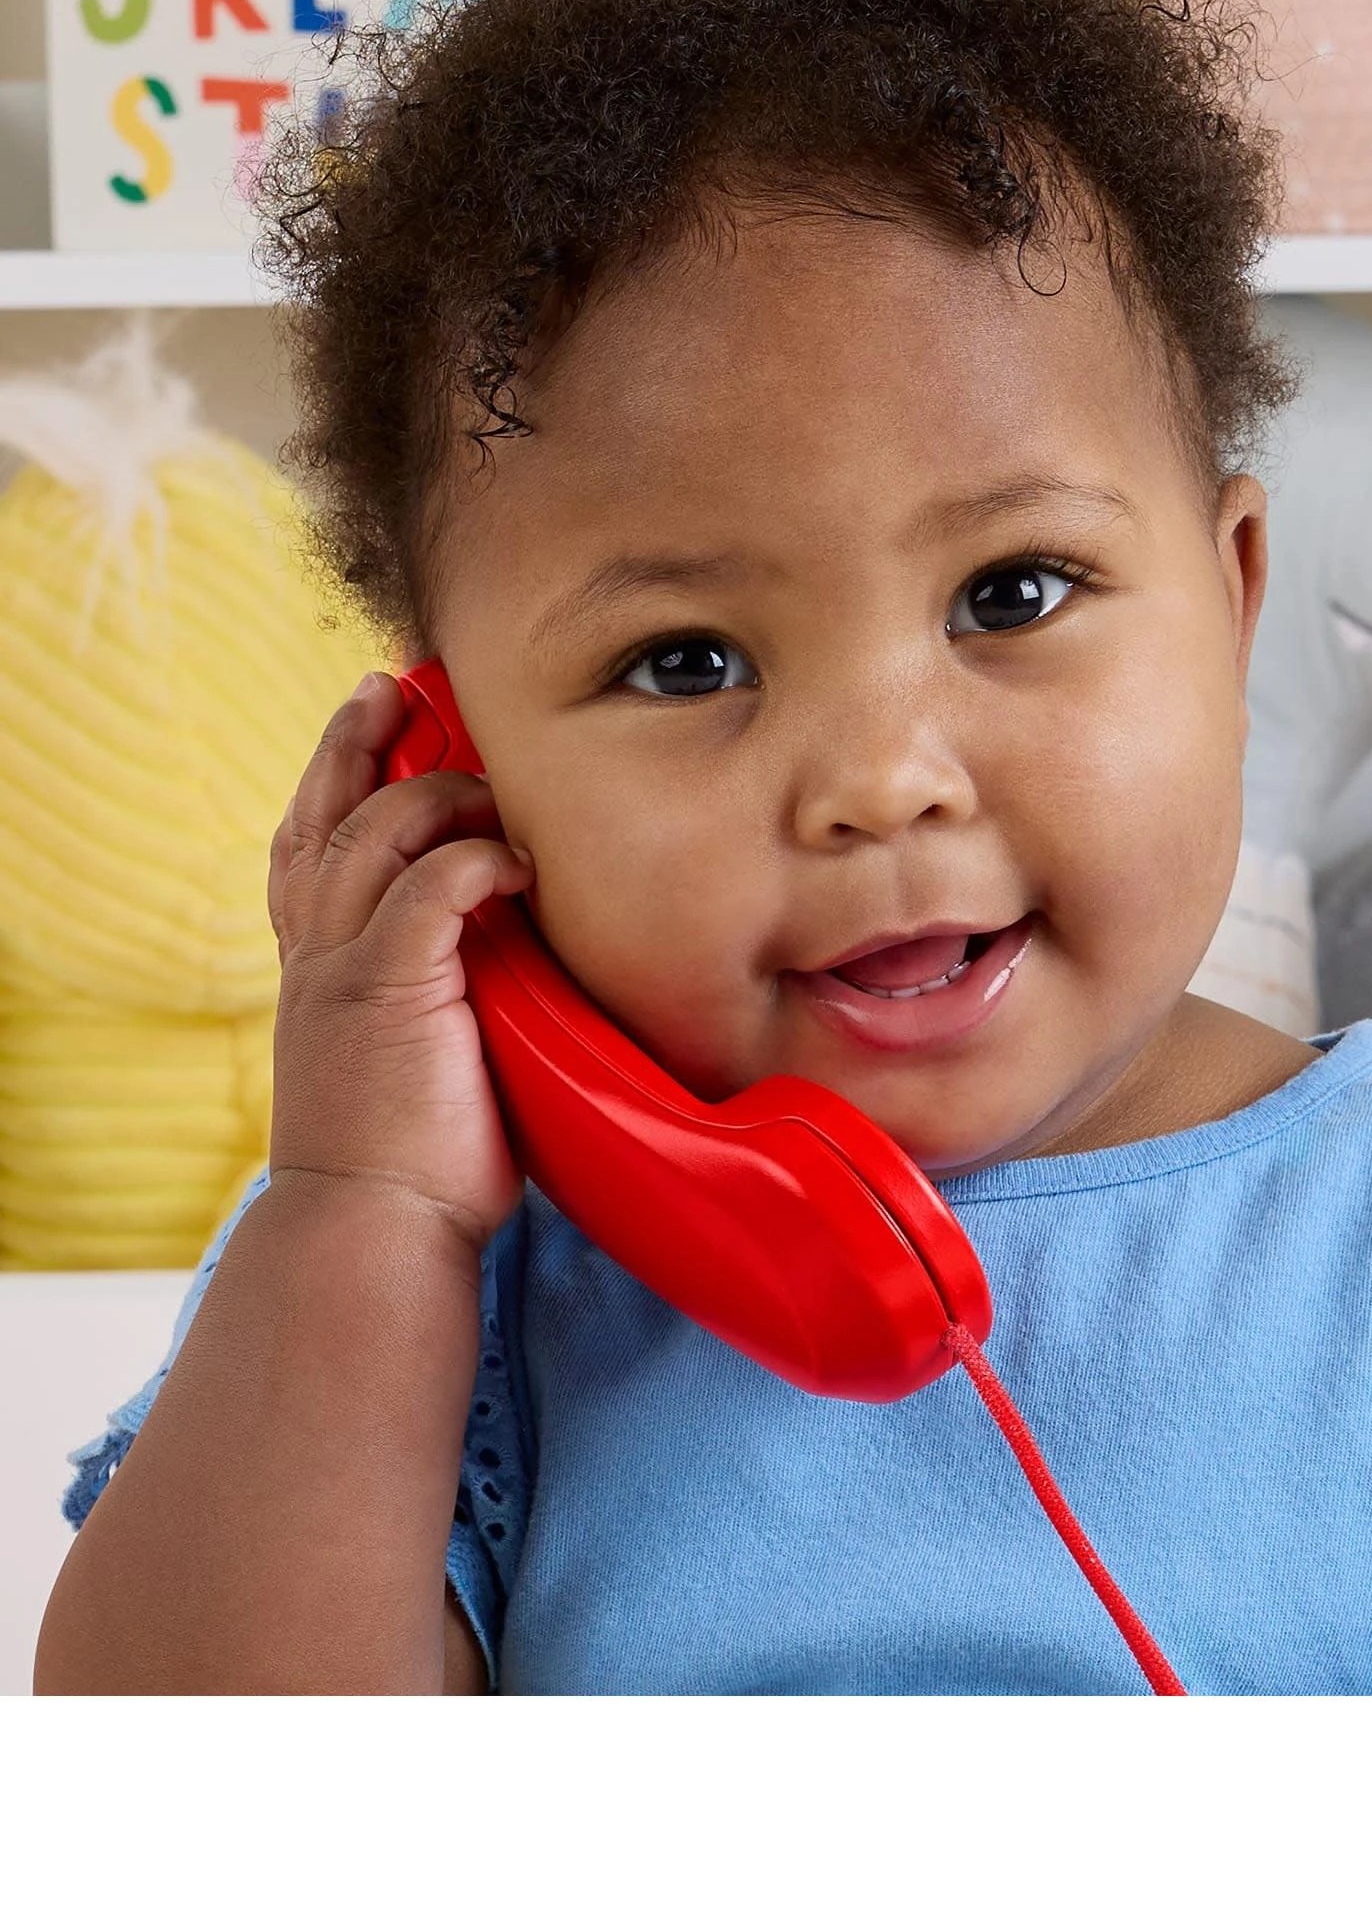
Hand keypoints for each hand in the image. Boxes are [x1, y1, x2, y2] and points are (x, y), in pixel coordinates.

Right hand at [266, 672, 535, 1246]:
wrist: (377, 1232)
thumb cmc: (415, 1166)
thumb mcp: (415, 1056)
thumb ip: (441, 992)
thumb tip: (511, 957)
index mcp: (317, 973)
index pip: (306, 849)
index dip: (333, 777)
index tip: (367, 718)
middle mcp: (318, 959)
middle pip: (325, 817)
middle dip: (358, 743)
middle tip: (394, 687)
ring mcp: (347, 969)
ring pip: (374, 833)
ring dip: (436, 794)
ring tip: (493, 788)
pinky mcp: (391, 987)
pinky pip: (430, 885)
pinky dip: (473, 859)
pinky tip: (517, 862)